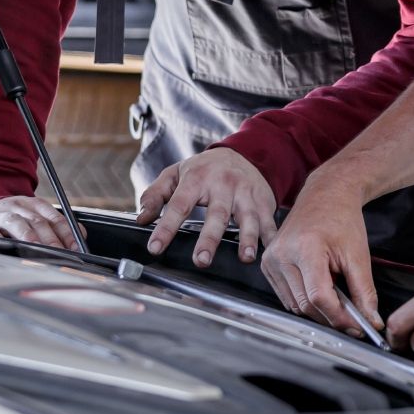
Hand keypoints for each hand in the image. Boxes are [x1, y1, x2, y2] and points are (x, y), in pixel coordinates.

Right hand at [0, 195, 75, 248]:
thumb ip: (52, 226)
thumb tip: (80, 238)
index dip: (66, 232)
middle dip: (51, 239)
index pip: (53, 217)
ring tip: (37, 249)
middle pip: (37, 221)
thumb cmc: (7, 220)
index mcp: (31, 204)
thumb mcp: (29, 217)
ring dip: (28, 236)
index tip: (76, 248)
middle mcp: (15, 206)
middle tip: (61, 255)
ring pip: (15, 222)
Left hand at [137, 148, 276, 265]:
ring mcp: (246, 193)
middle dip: (210, 238)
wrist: (245, 153)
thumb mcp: (175, 173)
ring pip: (247, 217)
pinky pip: (268, 220)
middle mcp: (223, 185)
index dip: (166, 227)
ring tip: (245, 257)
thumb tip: (142, 218)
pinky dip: (271, 235)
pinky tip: (271, 250)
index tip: (155, 247)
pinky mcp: (264, 200)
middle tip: (201, 260)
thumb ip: (156, 194)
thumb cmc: (205, 169)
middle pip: (217, 214)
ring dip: (247, 238)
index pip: (179, 205)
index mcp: (197, 178)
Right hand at [260, 172, 378, 337]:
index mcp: (305, 248)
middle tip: (353, 319)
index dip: (339, 317)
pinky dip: (305, 300)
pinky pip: (286, 296)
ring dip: (317, 310)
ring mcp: (271, 260)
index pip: (318, 297)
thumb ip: (365, 292)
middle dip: (330, 317)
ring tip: (337, 297)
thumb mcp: (359, 255)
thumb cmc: (342, 219)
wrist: (325, 196)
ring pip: (294, 305)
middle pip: (305, 305)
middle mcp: (282, 254)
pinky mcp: (267, 265)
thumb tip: (371, 322)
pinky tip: (321, 288)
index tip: (356, 326)